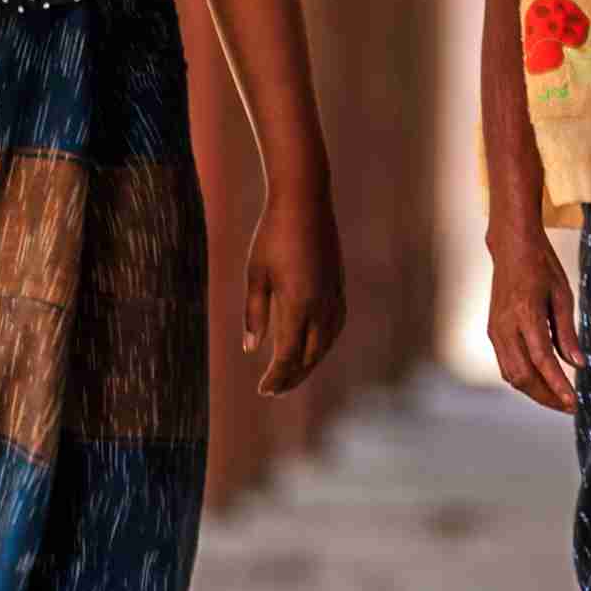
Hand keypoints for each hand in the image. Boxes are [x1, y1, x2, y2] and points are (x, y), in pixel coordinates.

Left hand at [243, 173, 342, 395]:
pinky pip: (335, 326)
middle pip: (310, 355)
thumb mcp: (256, 274)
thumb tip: (251, 350)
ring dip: (309, 363)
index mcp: (298, 303)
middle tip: (273, 391)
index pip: (288, 355)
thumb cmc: (272, 235)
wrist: (305, 200)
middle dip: (292, 376)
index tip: (262, 390)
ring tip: (292, 374)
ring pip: (326, 343)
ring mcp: (334, 294)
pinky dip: (323, 344)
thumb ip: (255, 313)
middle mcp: (321, 304)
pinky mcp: (339, 285)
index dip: (276, 377)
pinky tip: (313, 346)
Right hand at [484, 220, 580, 413]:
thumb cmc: (541, 266)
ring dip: (534, 391)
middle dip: (546, 396)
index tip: (573, 402)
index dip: (557, 385)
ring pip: (511, 374)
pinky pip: (505, 364)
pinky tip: (540, 381)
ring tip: (557, 398)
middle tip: (569, 406)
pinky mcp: (493, 331)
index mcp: (526, 314)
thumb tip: (578, 364)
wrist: (511, 247)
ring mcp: (496, 330)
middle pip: (522, 375)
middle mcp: (506, 327)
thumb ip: (568, 333)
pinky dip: (522, 378)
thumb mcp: (562, 295)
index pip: (542, 360)